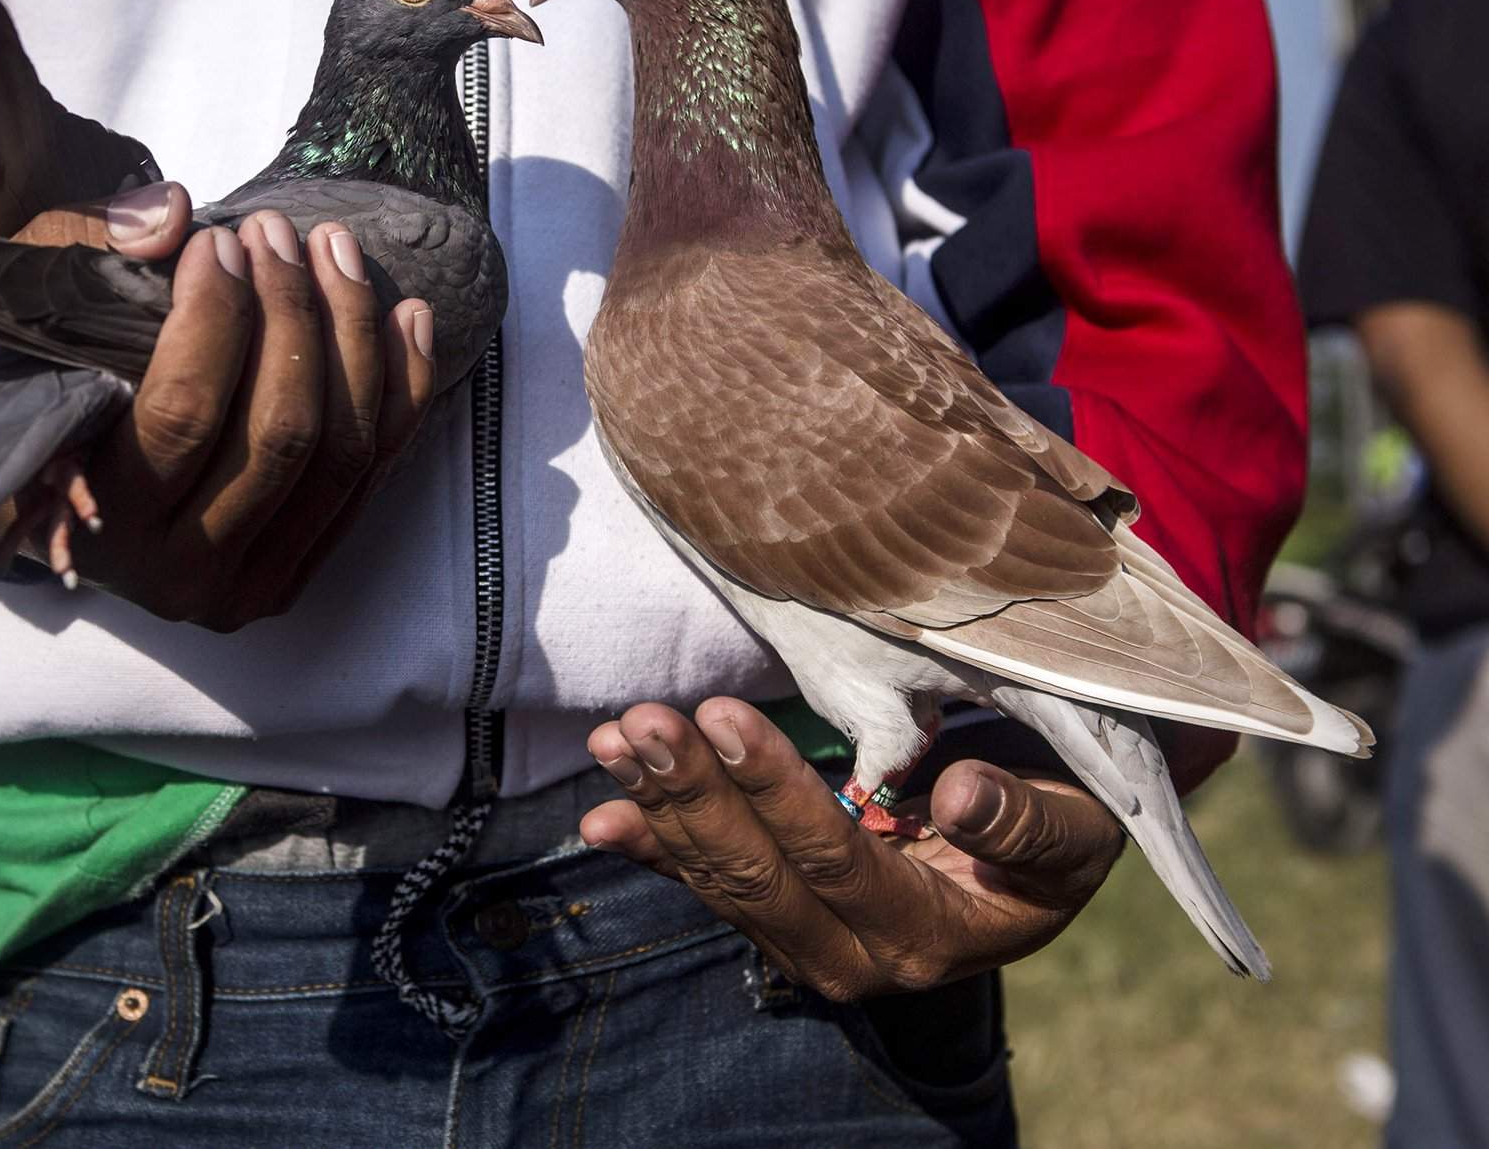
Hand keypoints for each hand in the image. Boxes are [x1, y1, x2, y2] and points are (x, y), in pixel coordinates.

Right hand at [0, 181, 437, 629]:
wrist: (41, 494)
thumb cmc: (31, 392)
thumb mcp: (25, 315)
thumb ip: (86, 254)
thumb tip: (172, 217)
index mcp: (103, 521)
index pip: (182, 413)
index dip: (217, 315)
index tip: (222, 240)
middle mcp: (180, 572)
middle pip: (279, 434)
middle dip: (293, 313)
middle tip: (278, 233)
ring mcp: (250, 583)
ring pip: (340, 455)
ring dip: (354, 338)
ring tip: (337, 250)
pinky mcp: (299, 572)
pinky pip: (374, 477)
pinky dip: (401, 391)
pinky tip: (408, 315)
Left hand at [580, 698, 1125, 1001]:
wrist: (1030, 874)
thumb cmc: (1058, 836)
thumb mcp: (1072, 833)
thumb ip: (1023, 824)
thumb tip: (958, 801)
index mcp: (926, 936)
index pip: (836, 862)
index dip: (776, 791)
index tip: (727, 718)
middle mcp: (853, 955)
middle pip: (757, 875)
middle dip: (696, 794)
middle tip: (650, 721)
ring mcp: (804, 940)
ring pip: (718, 877)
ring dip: (661, 805)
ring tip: (618, 737)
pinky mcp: (773, 916)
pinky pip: (701, 883)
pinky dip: (650, 843)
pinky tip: (599, 814)